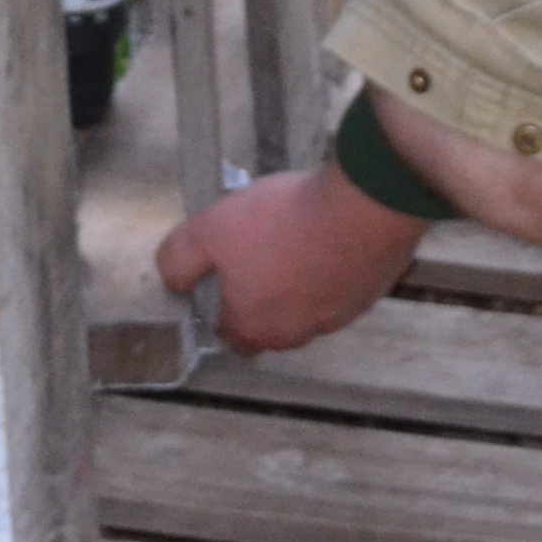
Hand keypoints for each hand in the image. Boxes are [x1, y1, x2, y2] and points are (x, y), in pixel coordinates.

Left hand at [156, 162, 425, 351]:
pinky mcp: (370, 294)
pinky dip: (332, 269)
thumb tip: (172, 279)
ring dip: (298, 284)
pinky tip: (329, 235)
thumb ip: (179, 261)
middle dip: (261, 297)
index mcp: (254, 328)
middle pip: (269, 325)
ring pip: (307, 308)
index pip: (228, 334)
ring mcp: (338, 317)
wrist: (363, 206)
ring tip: (296, 238)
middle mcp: (296, 335)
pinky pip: (341, 288)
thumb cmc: (283, 221)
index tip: (226, 270)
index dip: (221, 303)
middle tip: (260, 252)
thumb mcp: (208, 230)